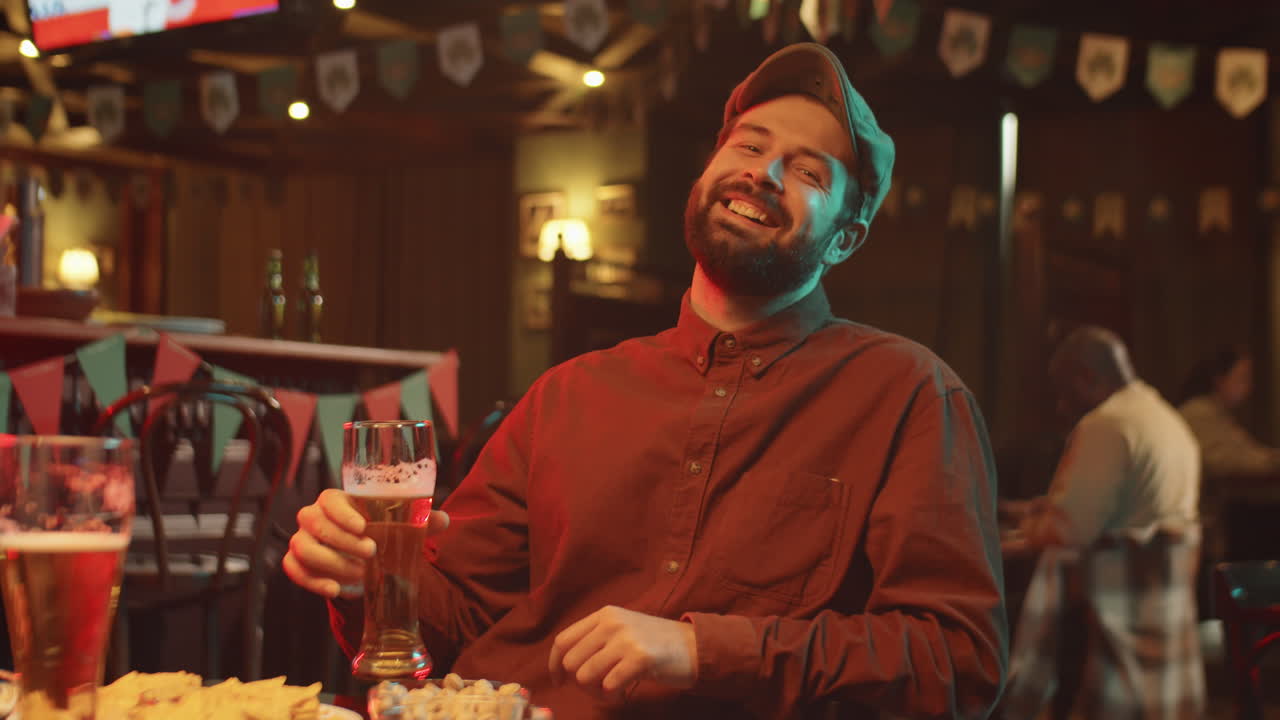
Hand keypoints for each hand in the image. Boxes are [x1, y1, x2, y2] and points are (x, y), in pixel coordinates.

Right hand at [282, 488, 450, 598]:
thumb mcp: (398, 525)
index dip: (341, 513)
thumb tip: (443, 520)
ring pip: (303, 547)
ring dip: (331, 562)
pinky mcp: (296, 562)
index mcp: (336, 501)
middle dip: (342, 540)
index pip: (329, 499)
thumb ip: (420, 521)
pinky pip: (293, 569)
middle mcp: (314, 516)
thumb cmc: (378, 532)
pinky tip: (334, 590)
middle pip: (314, 522)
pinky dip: (312, 581)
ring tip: (359, 575)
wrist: (361, 557)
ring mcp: (302, 539)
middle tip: (371, 553)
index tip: (363, 526)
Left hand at [548, 606, 697, 702]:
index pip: (563, 640)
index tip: (559, 681)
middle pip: (571, 662)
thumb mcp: (622, 630)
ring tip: (613, 691)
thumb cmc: (654, 643)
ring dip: (596, 693)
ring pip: (585, 676)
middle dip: (580, 683)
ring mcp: (626, 640)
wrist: (695, 646)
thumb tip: (562, 666)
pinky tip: (624, 693)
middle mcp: (612, 623)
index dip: (554, 665)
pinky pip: (608, 686)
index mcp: (604, 615)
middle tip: (599, 689)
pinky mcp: (640, 658)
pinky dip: (612, 696)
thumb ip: (595, 640)